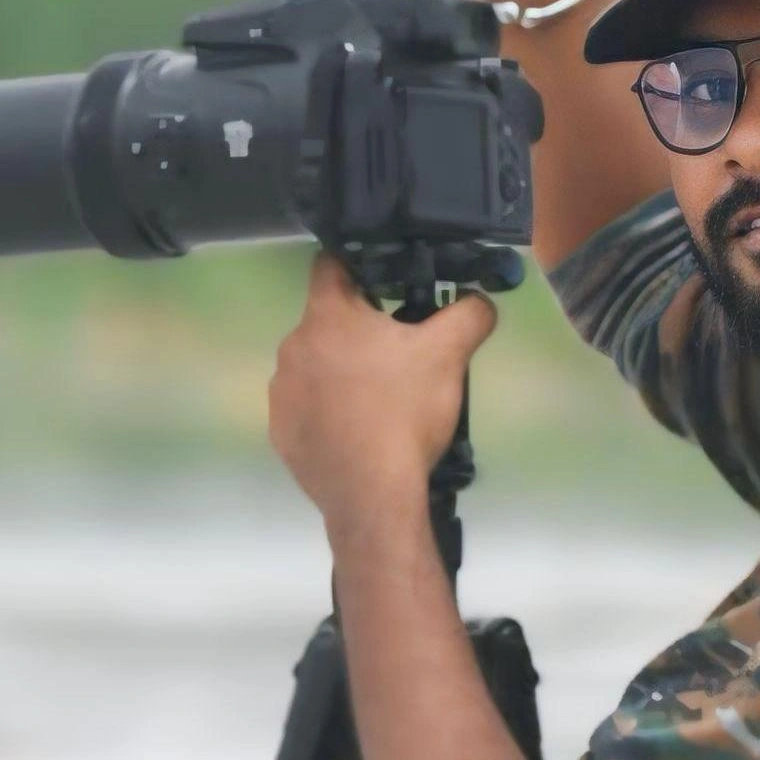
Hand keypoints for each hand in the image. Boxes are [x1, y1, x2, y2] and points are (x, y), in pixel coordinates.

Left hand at [268, 253, 498, 526]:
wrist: (373, 494)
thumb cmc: (405, 412)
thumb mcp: (449, 355)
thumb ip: (469, 314)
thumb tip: (478, 301)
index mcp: (327, 317)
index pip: (330, 265)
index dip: (360, 267)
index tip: (386, 285)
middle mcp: (292, 348)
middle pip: (327, 322)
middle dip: (359, 330)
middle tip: (398, 355)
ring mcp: (281, 393)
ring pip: (314, 367)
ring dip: (341, 373)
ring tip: (378, 400)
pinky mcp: (281, 433)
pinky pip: (306, 409)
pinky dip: (328, 413)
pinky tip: (357, 432)